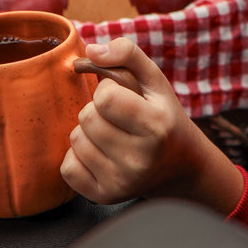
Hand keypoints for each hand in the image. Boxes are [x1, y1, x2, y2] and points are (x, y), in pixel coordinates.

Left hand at [60, 37, 243, 213]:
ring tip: (112, 135)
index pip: (104, 98)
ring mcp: (121, 181)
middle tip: (118, 118)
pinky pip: (67, 168)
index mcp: (155, 126)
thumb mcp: (155, 79)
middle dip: (97, 110)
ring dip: (88, 132)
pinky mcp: (104, 197)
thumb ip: (126, 53)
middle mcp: (139, 159)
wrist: (180, 166)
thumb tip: (90, 51)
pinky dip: (78, 156)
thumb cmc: (163, 116)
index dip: (108, 90)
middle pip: (86, 118)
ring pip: (75, 141)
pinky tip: (100, 153)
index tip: (124, 97)